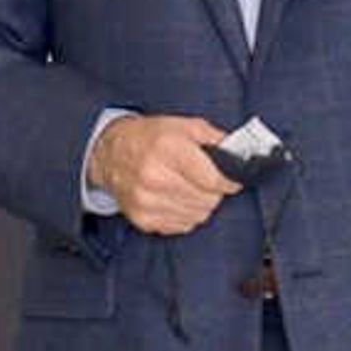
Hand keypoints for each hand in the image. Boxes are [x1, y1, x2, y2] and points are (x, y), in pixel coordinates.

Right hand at [88, 112, 232, 236]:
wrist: (110, 154)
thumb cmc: (149, 138)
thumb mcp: (183, 125)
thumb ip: (215, 137)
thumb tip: (240, 154)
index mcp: (168, 149)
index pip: (214, 179)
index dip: (229, 181)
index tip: (231, 180)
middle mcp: (154, 176)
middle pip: (208, 200)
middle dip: (214, 192)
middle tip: (206, 182)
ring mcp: (147, 200)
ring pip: (198, 215)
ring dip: (201, 205)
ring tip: (191, 190)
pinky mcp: (143, 218)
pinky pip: (182, 226)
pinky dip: (186, 215)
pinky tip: (177, 200)